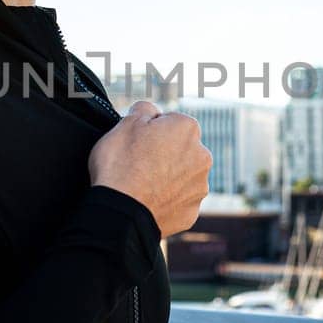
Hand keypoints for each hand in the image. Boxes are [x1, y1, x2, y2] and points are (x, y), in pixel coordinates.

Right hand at [88, 101, 211, 237]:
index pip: (170, 122)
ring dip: (168, 178)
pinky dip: (167, 201)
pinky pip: (178, 201)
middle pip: (180, 149)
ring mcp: (199, 187)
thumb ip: (143, 109)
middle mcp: (202, 156)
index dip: (150, 131)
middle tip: (137, 164)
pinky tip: (148, 202)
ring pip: (182, 176)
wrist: (120, 213)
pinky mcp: (191, 212)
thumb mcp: (125, 123)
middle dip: (164, 154)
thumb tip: (150, 111)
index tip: (136, 143)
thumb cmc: (120, 164)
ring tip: (142, 186)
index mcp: (187, 129)